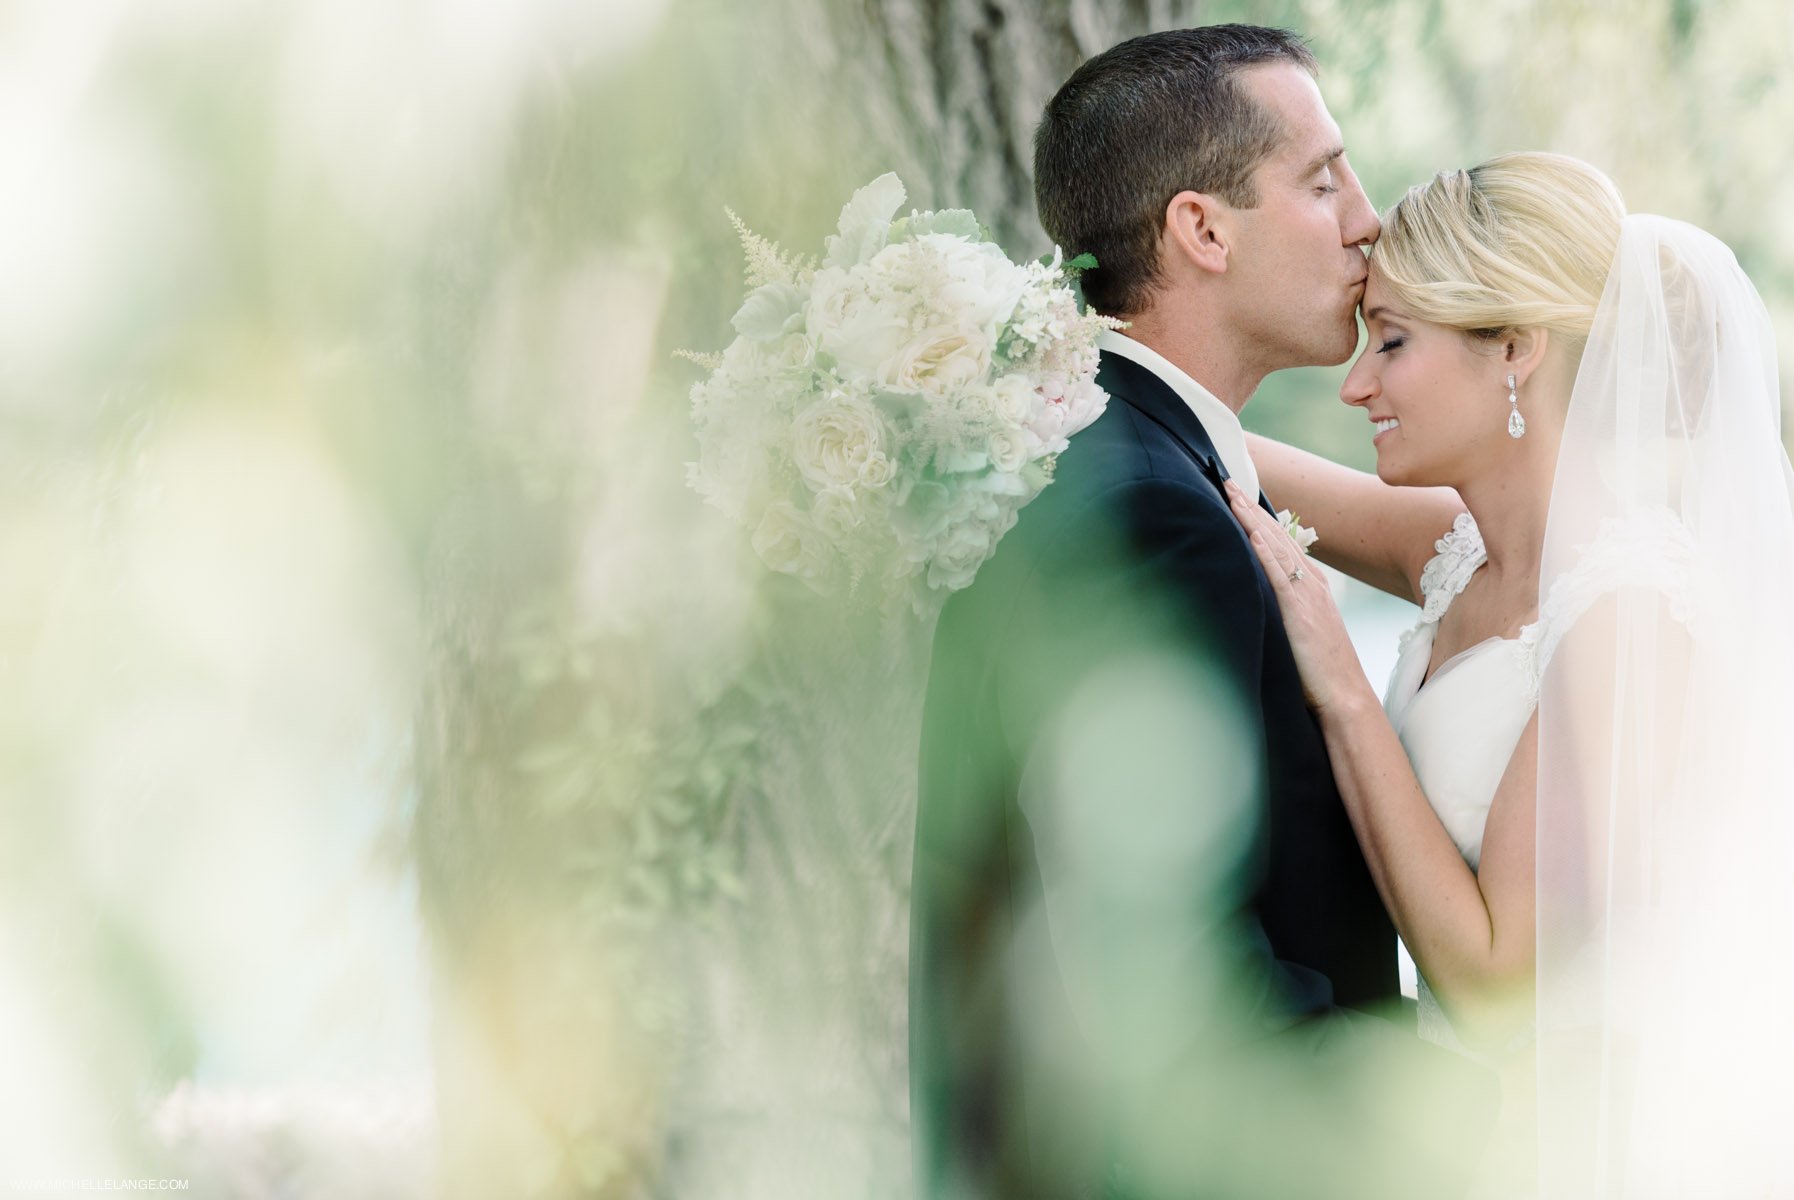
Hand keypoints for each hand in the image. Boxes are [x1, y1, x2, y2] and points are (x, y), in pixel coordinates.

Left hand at [1224, 480, 1373, 716]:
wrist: (1345, 696)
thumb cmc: (1320, 671)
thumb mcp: (1301, 630)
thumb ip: (1282, 609)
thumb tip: (1257, 599)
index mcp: (1311, 585)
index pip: (1281, 540)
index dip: (1257, 515)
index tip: (1237, 494)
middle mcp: (1311, 582)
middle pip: (1276, 534)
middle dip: (1250, 506)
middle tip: (1226, 479)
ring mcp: (1307, 594)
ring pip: (1276, 546)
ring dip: (1252, 517)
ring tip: (1231, 493)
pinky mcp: (1299, 611)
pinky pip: (1280, 574)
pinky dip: (1266, 550)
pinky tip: (1252, 531)